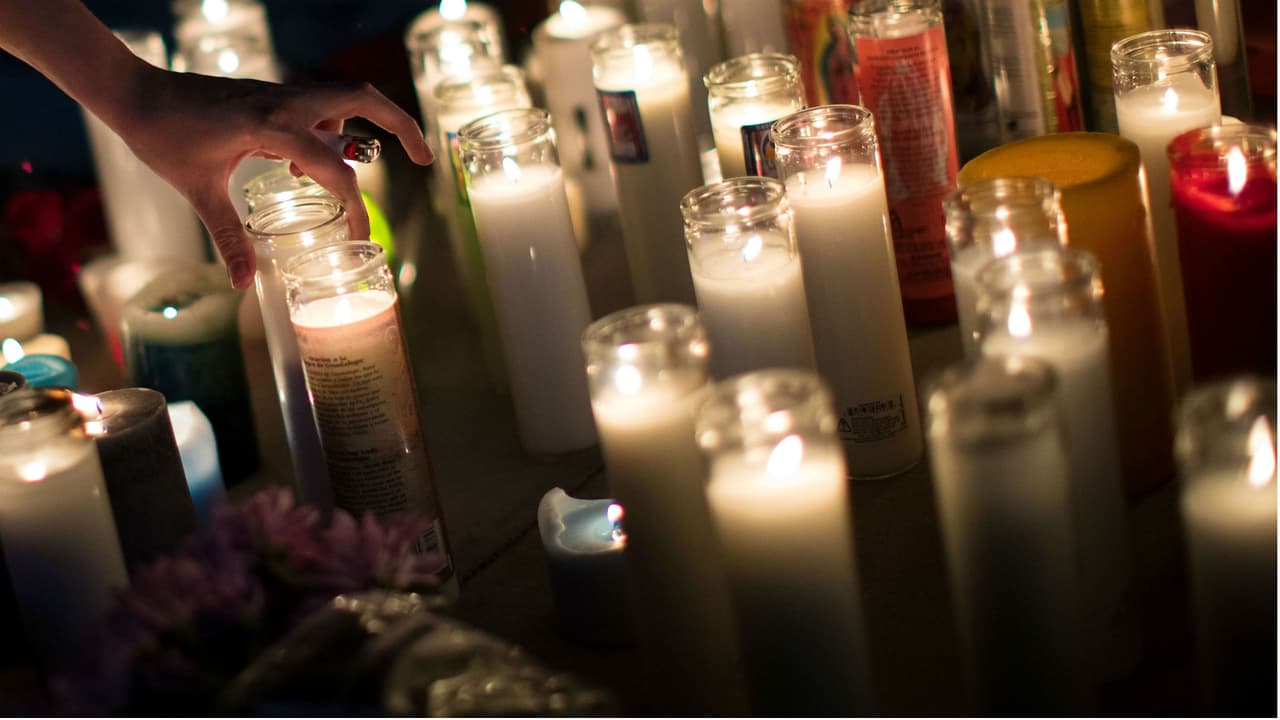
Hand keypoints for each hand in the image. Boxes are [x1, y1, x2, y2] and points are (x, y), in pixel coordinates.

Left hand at [115, 65, 432, 287]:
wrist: (135, 94)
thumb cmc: (163, 136)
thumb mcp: (198, 191)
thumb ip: (228, 236)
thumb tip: (245, 283)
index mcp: (273, 127)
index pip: (336, 171)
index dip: (354, 209)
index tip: (358, 240)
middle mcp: (286, 104)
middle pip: (364, 101)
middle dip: (402, 127)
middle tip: (426, 159)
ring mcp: (282, 95)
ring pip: (347, 98)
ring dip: (369, 124)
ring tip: (372, 164)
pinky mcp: (272, 96)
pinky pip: (320, 107)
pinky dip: (332, 129)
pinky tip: (302, 167)